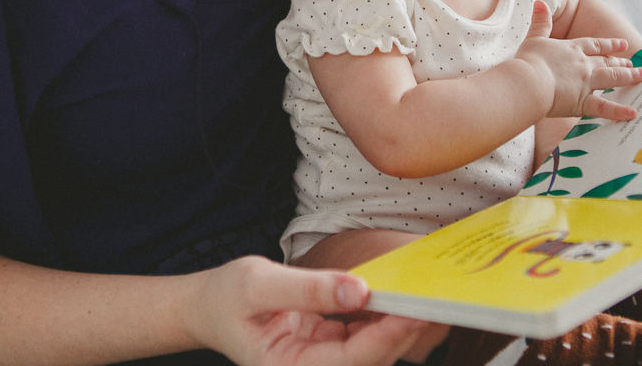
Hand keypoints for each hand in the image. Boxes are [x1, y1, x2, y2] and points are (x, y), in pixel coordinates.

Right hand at [191, 256, 428, 365]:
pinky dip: (381, 312)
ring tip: (421, 290)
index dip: (385, 337)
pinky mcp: (331, 345)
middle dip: (402, 329)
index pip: (350, 360)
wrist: (210, 308)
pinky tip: (396, 291)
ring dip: (397, 320)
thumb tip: (359, 289)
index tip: (414, 310)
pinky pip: (364, 332)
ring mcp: (323, 361)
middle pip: (370, 358)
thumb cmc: (227, 297)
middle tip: (432, 296)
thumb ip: (308, 289)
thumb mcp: (258, 283)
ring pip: (372, 347)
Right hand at [516, 1, 641, 119]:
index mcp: (571, 49)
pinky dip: (619, 111)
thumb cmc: (528, 61)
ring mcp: (585, 83)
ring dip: (628, 77)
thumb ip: (540, 22)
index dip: (609, 44)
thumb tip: (539, 2)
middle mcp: (583, 65)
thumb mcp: (534, 38)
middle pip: (606, 62)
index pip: (594, 45)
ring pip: (612, 78)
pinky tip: (632, 113)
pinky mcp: (582, 102)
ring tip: (641, 76)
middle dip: (621, 62)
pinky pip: (604, 107)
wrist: (529, 82)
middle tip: (634, 64)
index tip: (622, 44)